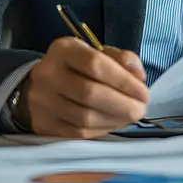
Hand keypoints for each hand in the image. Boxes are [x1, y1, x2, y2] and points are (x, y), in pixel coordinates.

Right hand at [23, 37, 148, 137]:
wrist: (38, 85)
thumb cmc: (76, 66)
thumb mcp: (96, 52)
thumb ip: (121, 59)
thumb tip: (139, 77)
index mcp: (64, 50)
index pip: (95, 64)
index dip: (123, 80)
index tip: (144, 92)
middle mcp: (48, 74)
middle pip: (90, 93)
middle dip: (123, 104)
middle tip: (141, 109)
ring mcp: (43, 102)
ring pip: (85, 117)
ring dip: (115, 120)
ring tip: (131, 116)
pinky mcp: (43, 124)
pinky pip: (77, 132)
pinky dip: (102, 129)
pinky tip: (115, 124)